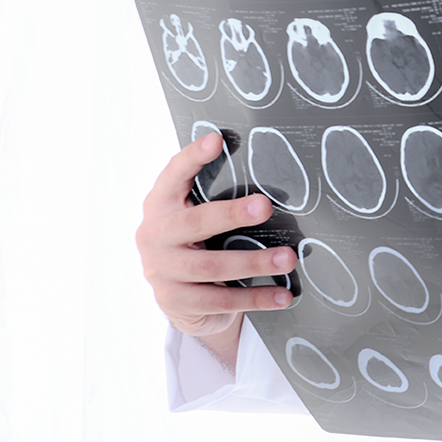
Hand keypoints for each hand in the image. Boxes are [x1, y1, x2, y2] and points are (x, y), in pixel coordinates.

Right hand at [134, 131, 292, 367]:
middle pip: (196, 223)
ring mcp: (160, 271)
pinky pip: (219, 301)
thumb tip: (271, 182)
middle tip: (264, 206)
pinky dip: (255, 298)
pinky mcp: (173, 302)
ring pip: (211, 267)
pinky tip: (282, 296)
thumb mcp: (199, 220)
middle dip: (232, 214)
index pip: (172, 176)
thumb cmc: (199, 246)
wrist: (183, 302)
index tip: (216, 140)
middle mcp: (154, 235)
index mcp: (160, 205)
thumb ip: (216, 200)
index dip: (192, 158)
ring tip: (287, 259)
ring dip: (254, 262)